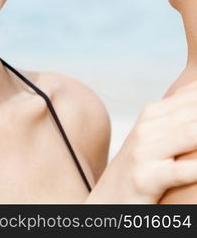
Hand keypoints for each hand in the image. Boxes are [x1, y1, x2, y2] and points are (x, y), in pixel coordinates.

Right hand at [86, 80, 196, 202]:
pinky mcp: (145, 178)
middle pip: (196, 111)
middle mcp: (148, 128)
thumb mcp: (158, 141)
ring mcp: (144, 152)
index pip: (194, 94)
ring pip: (192, 134)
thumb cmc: (144, 171)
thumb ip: (182, 121)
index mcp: (154, 115)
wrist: (109, 202)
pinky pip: (184, 171)